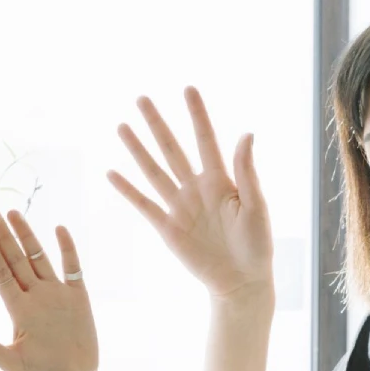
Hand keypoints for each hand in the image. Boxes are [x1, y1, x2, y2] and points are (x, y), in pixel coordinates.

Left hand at [0, 210, 97, 370]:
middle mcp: (35, 296)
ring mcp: (56, 293)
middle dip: (4, 236)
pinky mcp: (78, 297)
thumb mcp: (13, 363)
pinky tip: (59, 229)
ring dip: (27, 236)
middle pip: (16, 260)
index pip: (1, 273)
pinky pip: (72, 267)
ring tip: (13, 213)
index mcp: (19, 309)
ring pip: (39, 258)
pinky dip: (67, 249)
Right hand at [107, 88, 273, 303]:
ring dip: (137, 150)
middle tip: (141, 99)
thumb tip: (246, 133)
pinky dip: (127, 190)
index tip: (188, 89)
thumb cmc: (257, 244)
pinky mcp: (167, 228)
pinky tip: (112, 173)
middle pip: (172, 149)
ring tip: (122, 127)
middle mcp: (196, 188)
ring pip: (153, 171)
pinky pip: (144, 205)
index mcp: (220, 180)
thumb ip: (247, 171)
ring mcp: (180, 207)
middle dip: (157, 124)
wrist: (241, 282)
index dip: (196, 114)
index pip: (205, 139)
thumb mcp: (257, 206)